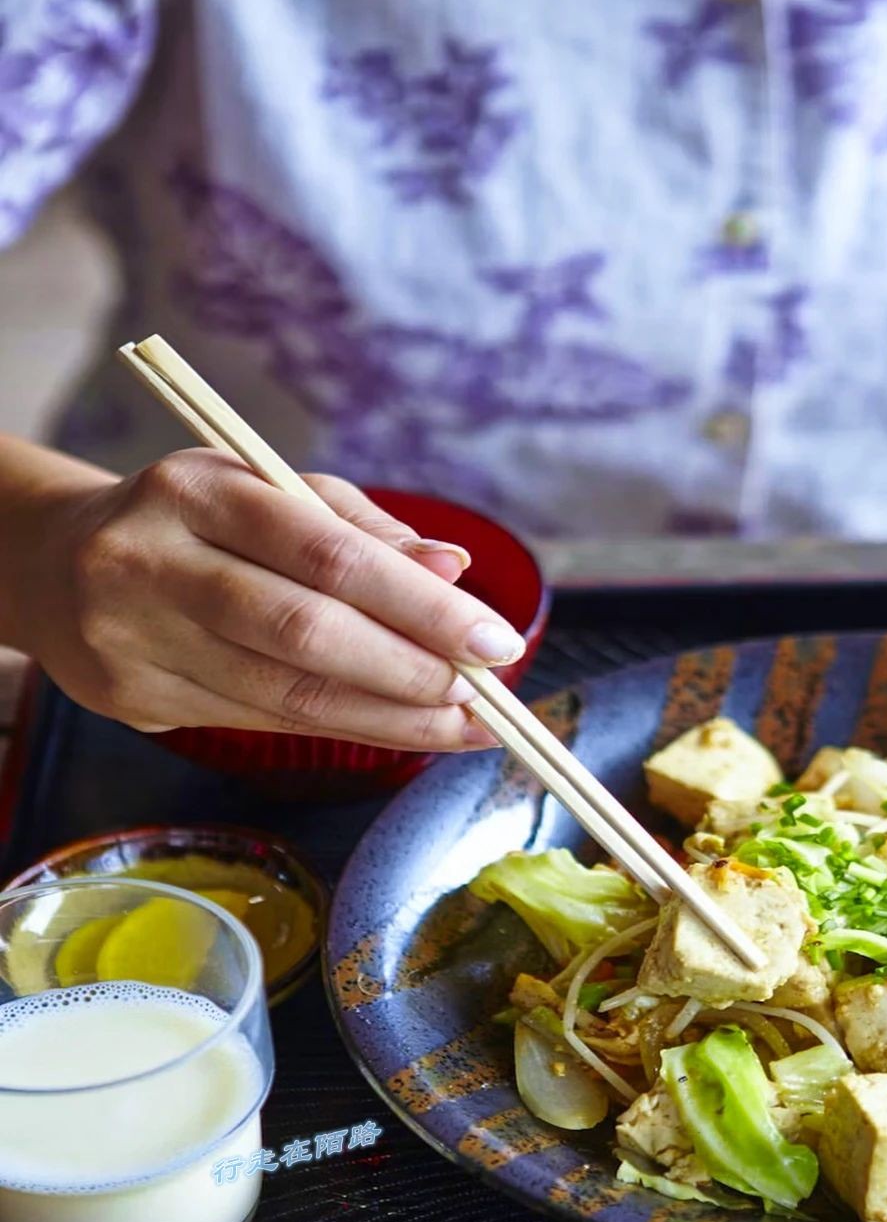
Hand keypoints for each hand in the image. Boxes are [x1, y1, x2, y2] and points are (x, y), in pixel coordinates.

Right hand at [9, 450, 523, 750]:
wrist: (57, 566)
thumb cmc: (194, 523)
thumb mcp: (266, 492)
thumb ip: (360, 528)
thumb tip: (452, 568)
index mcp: (196, 491)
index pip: (327, 555)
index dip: (419, 606)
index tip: (494, 640)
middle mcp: (154, 563)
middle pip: (306, 634)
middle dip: (413, 672)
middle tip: (488, 696)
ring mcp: (135, 638)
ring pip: (287, 698)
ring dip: (392, 719)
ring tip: (463, 727)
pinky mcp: (133, 699)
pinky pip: (262, 724)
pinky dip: (345, 730)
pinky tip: (401, 730)